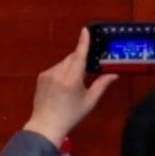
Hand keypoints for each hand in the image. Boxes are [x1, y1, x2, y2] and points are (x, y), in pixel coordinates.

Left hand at [27, 31, 120, 145]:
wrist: (46, 125)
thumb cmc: (71, 115)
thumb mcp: (89, 102)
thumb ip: (101, 85)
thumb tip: (114, 74)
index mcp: (72, 79)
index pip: (79, 56)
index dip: (83, 42)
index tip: (85, 30)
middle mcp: (58, 72)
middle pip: (72, 58)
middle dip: (79, 60)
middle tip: (87, 69)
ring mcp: (47, 74)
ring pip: (63, 63)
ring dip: (70, 67)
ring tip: (73, 85)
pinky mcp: (41, 77)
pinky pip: (55, 69)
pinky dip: (61, 72)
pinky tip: (62, 87)